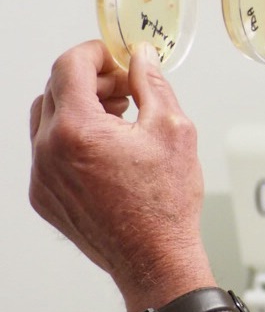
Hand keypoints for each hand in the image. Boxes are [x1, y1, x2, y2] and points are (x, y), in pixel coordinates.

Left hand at [29, 41, 213, 311]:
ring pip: (46, 121)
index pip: (69, 66)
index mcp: (76, 129)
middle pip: (55, 90)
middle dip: (90, 81)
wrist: (154, 258)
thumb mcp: (174, 130)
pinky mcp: (43, 196)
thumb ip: (152, 85)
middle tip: (125, 90)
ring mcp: (42, 176)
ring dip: (78, 109)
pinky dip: (72, 141)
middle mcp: (48, 150)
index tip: (114, 57)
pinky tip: (107, 154)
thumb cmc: (166, 203)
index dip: (94, 53)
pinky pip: (48, 153)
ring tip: (118, 122)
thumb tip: (141, 58)